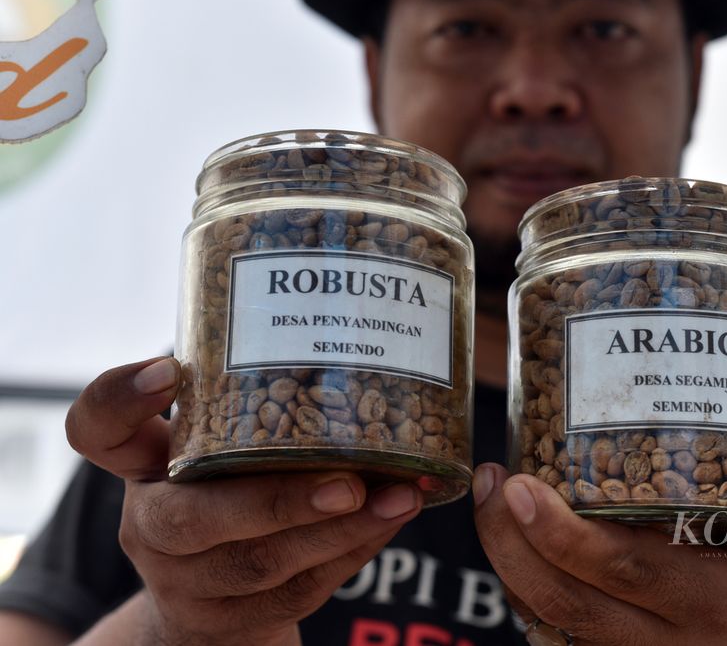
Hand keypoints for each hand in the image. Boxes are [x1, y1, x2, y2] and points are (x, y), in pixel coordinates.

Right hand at [66, 357, 422, 645]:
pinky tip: (391, 520)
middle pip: (192, 519)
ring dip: (341, 531)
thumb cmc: (231, 497)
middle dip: (277, 502)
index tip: (168, 371)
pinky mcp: (232, 623)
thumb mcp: (222, 450)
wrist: (214, 605)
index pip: (97, 429)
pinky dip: (353, 554)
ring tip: (400, 497)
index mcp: (144, 468)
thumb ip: (256, 405)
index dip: (121, 399)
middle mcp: (152, 527)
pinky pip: (298, 592)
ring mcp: (186, 584)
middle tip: (347, 483)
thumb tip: (355, 338)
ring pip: (260, 565)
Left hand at [473, 443, 726, 644]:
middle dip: (511, 542)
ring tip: (486, 494)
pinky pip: (546, 628)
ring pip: (545, 618)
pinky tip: (504, 533)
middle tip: (491, 479)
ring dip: (504, 559)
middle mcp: (660, 640)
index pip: (622, 573)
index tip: (520, 486)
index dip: (562, 536)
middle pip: (565, 600)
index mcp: (710, 604)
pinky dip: (520, 584)